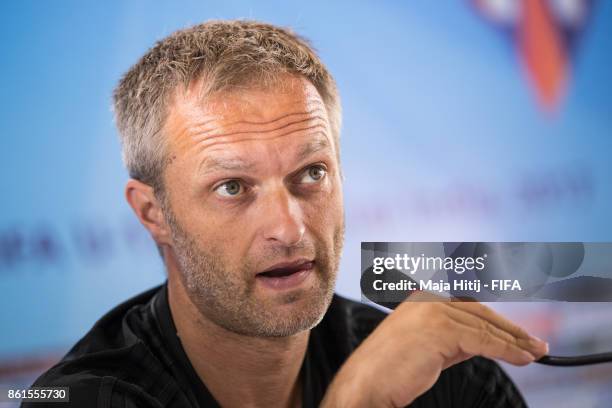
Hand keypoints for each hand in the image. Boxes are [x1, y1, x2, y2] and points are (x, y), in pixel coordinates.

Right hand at [321, 292, 547, 406]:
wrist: (366, 384)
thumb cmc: (389, 372)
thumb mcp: (427, 348)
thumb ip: (452, 339)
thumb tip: (483, 341)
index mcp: (421, 299)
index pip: (468, 307)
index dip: (497, 322)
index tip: (519, 335)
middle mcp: (428, 299)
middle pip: (480, 312)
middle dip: (511, 330)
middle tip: (536, 344)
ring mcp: (433, 311)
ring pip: (484, 326)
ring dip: (514, 341)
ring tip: (536, 353)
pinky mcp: (440, 328)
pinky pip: (482, 340)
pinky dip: (506, 350)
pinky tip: (521, 358)